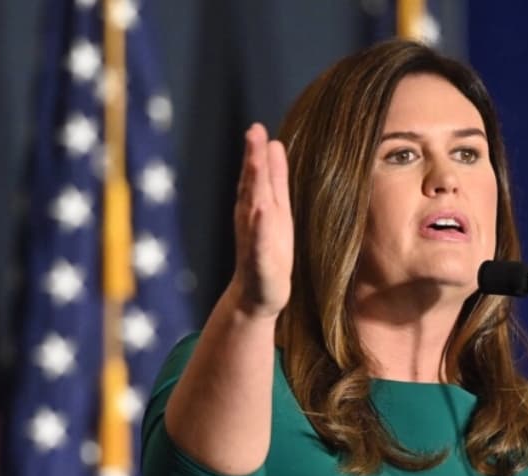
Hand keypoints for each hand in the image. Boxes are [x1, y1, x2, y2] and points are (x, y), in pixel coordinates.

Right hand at [229, 123, 292, 317]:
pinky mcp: (259, 261)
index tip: (257, 128)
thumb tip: (274, 142)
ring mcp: (254, 238)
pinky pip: (259, 241)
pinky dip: (260, 226)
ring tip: (256, 163)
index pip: (256, 174)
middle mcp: (251, 218)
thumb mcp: (276, 207)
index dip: (255, 151)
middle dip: (253, 159)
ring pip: (254, 207)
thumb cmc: (269, 249)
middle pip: (252, 184)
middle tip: (253, 132)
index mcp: (257, 204)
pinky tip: (261, 211)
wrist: (258, 295)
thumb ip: (275, 177)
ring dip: (254, 185)